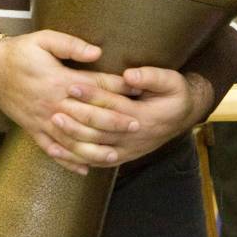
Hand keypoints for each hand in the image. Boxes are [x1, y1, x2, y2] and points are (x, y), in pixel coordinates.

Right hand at [0, 31, 134, 174]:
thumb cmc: (20, 52)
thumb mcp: (44, 39)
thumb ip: (71, 45)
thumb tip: (97, 51)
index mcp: (59, 81)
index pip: (95, 87)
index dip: (118, 88)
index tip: (138, 90)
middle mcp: (53, 104)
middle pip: (89, 116)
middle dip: (114, 121)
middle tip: (137, 124)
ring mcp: (43, 120)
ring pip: (72, 140)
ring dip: (94, 149)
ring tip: (116, 155)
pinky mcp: (33, 130)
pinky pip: (52, 150)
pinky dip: (67, 162)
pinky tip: (84, 169)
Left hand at [57, 67, 211, 165]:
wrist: (182, 118)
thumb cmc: (175, 95)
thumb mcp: (172, 81)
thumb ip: (152, 77)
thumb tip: (128, 75)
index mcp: (145, 117)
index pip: (113, 106)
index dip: (92, 96)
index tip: (72, 85)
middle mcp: (134, 138)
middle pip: (100, 130)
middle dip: (77, 118)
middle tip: (56, 106)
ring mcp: (127, 151)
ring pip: (94, 149)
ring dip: (72, 138)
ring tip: (54, 122)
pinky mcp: (121, 158)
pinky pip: (95, 161)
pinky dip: (75, 157)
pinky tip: (58, 150)